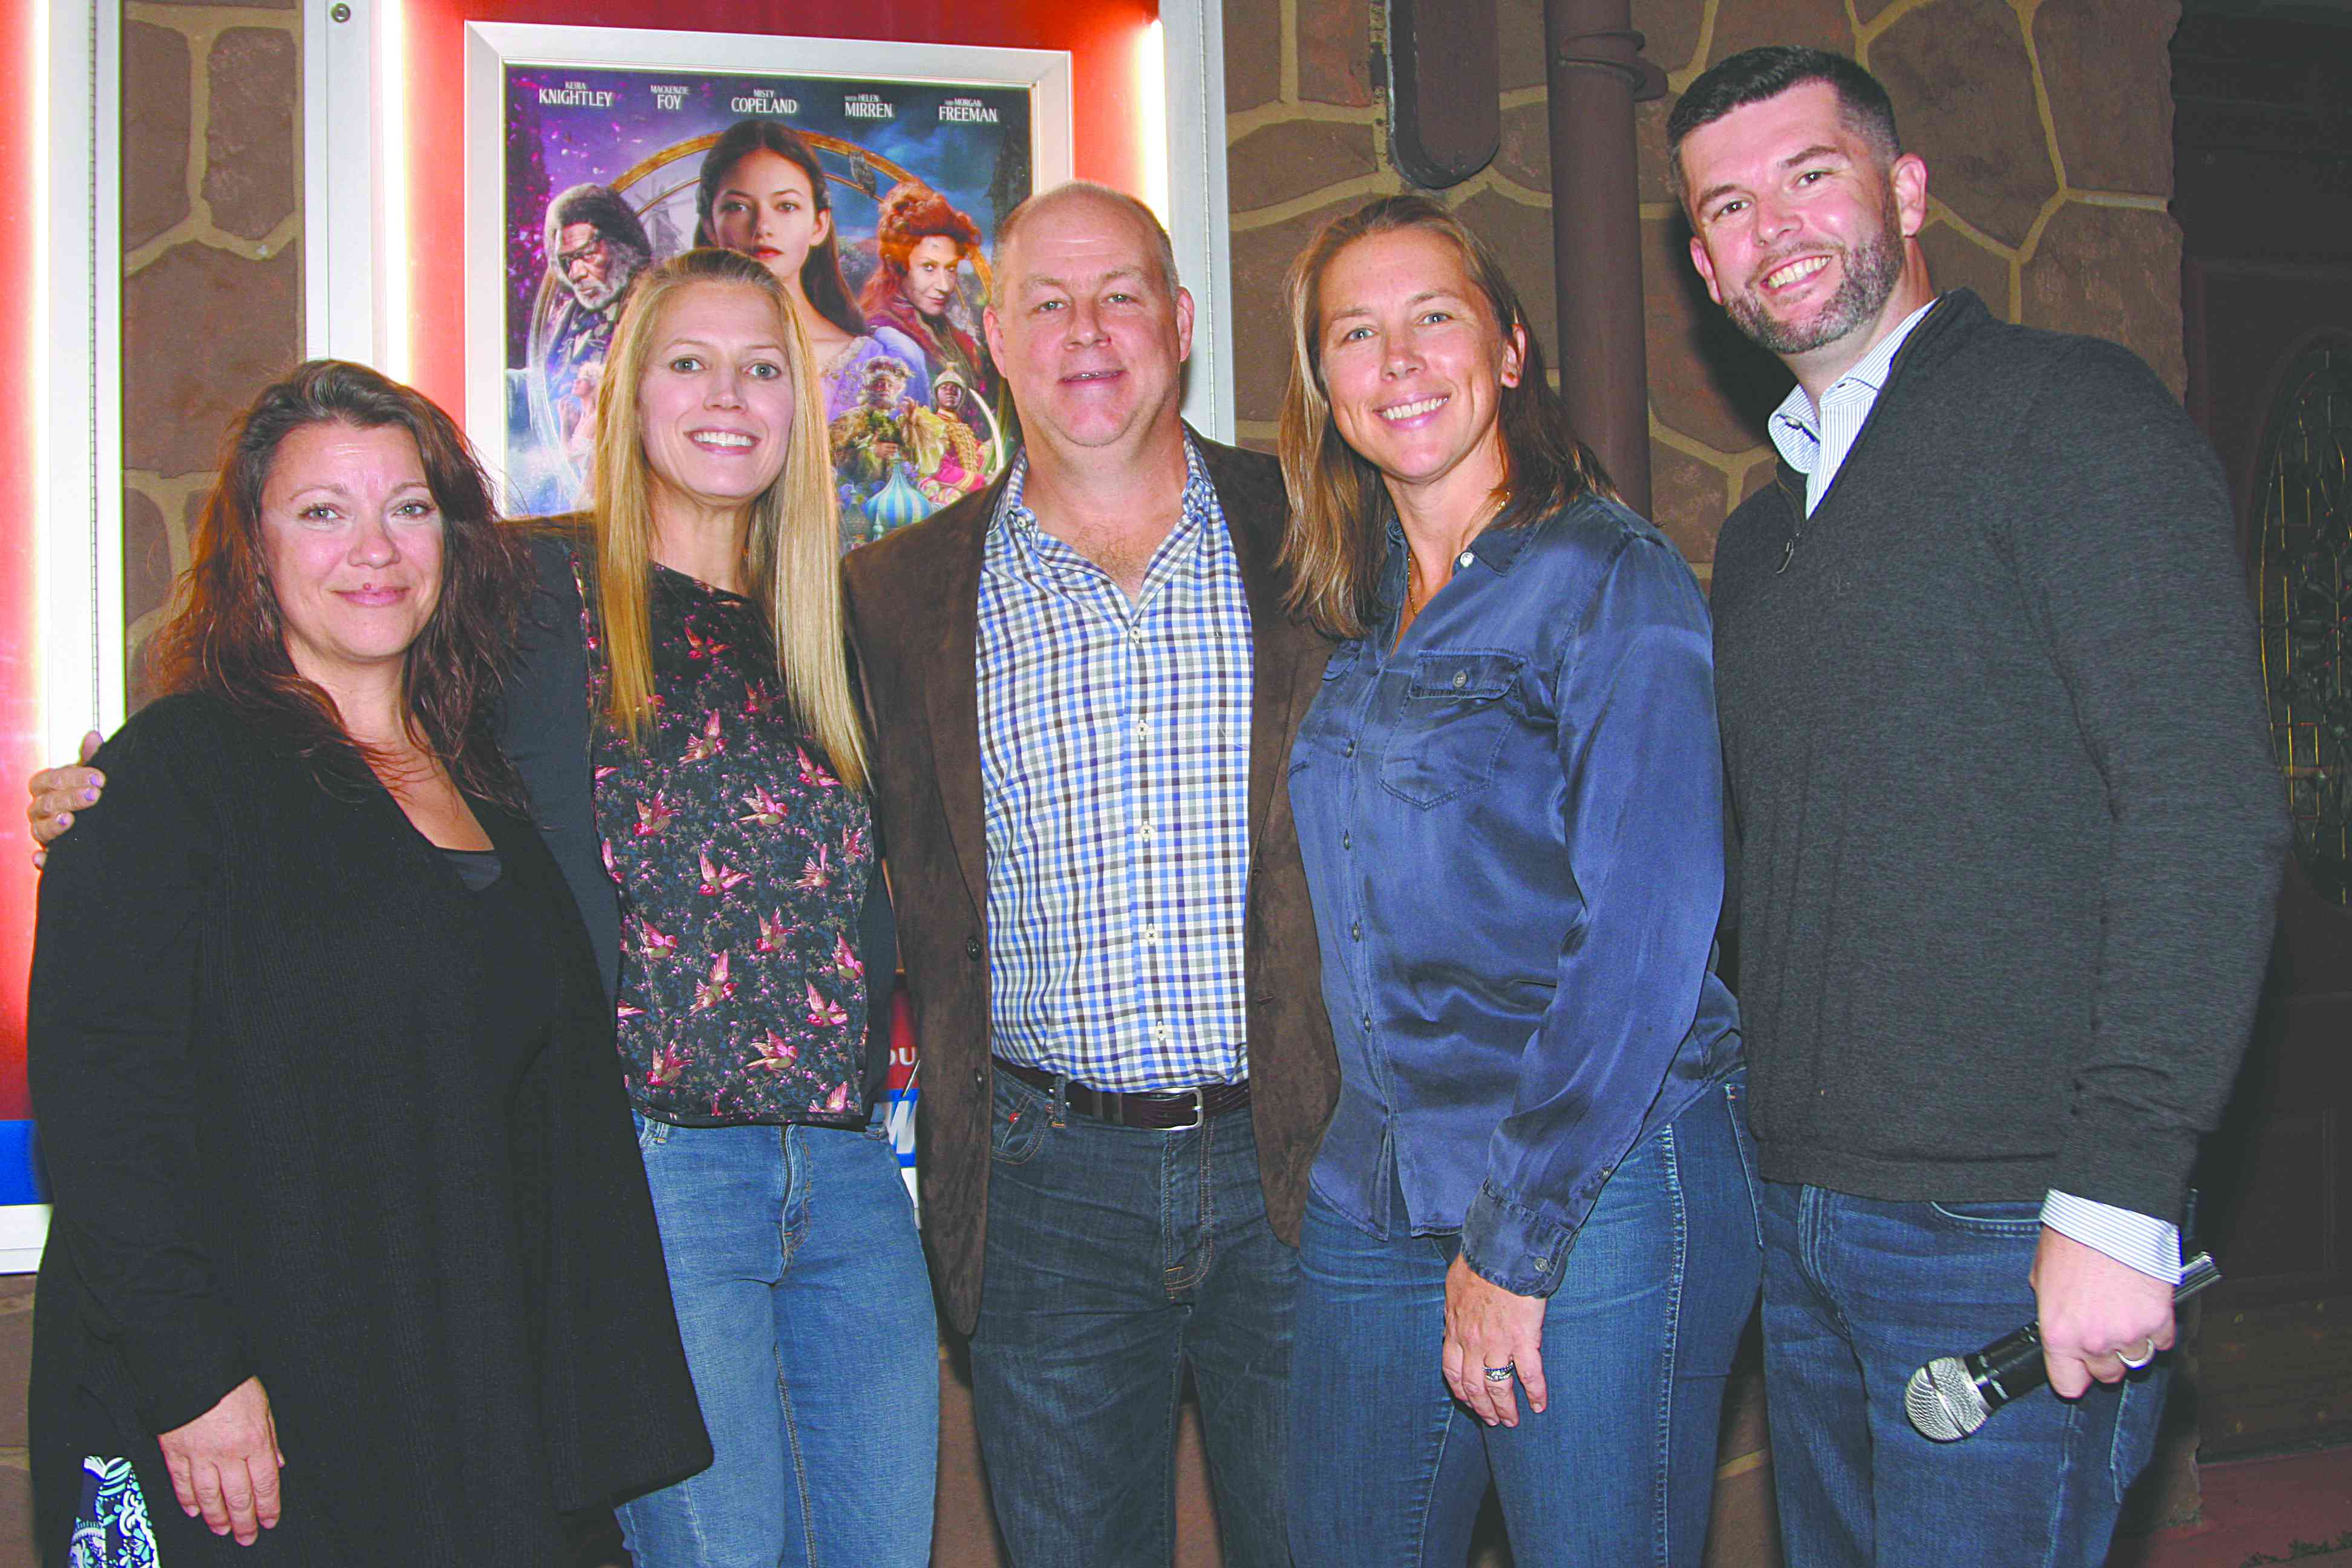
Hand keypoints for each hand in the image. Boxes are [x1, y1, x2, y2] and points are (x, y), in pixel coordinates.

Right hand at [28, 730, 102, 866]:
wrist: (103, 824)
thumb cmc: (90, 793)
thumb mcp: (92, 778)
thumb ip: (91, 758)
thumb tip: (92, 735)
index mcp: (46, 790)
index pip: (47, 781)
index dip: (69, 778)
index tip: (98, 778)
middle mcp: (39, 811)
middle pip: (44, 804)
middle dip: (69, 798)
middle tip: (95, 795)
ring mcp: (43, 832)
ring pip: (38, 829)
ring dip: (53, 825)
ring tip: (71, 820)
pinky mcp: (52, 854)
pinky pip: (41, 860)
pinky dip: (41, 860)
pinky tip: (43, 858)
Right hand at [157, 1375, 284, 1542]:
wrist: (192, 1366)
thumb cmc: (230, 1381)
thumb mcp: (263, 1405)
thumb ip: (270, 1438)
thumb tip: (278, 1463)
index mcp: (254, 1440)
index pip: (265, 1483)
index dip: (269, 1507)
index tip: (270, 1521)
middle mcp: (228, 1453)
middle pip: (238, 1496)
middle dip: (244, 1521)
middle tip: (247, 1537)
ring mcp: (199, 1455)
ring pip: (209, 1496)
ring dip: (217, 1518)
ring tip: (222, 1530)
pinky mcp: (174, 1452)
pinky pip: (182, 1483)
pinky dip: (188, 1500)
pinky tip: (194, 1511)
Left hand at [1441, 1253, 1547, 1426]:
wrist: (1500, 1253)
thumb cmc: (1478, 1263)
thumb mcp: (1453, 1285)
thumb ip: (1454, 1306)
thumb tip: (1453, 1314)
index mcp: (1455, 1329)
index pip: (1452, 1371)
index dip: (1461, 1391)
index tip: (1468, 1402)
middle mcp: (1473, 1343)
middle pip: (1474, 1386)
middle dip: (1483, 1408)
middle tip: (1493, 1421)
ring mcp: (1498, 1344)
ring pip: (1498, 1388)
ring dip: (1505, 1409)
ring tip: (1513, 1421)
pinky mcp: (1523, 1340)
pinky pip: (1530, 1375)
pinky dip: (1536, 1394)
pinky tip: (1539, 1405)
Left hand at [2031, 1226, 2175, 1397]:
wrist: (2107, 1216)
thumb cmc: (2071, 1239)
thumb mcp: (2041, 1278)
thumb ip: (2051, 1310)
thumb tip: (2059, 1323)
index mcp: (2060, 1334)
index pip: (2068, 1384)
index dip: (2073, 1377)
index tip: (2077, 1371)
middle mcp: (2095, 1341)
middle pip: (2107, 1375)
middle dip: (2104, 1358)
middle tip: (2102, 1332)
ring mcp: (2130, 1333)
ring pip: (2137, 1360)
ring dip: (2132, 1345)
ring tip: (2124, 1317)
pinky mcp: (2160, 1320)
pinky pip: (2162, 1342)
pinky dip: (2156, 1330)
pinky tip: (2144, 1309)